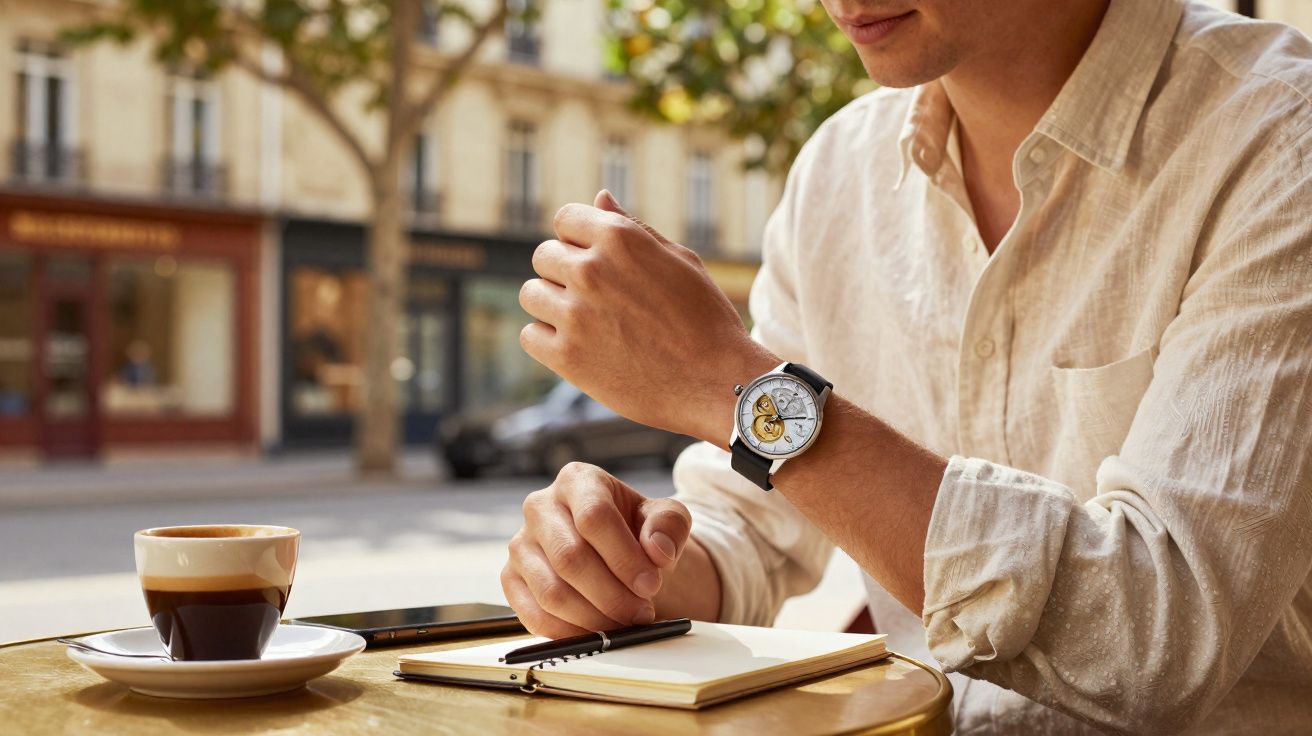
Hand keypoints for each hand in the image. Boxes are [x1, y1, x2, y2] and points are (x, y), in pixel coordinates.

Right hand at [501, 462, 692, 637]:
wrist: (615, 553)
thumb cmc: (639, 532)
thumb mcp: (666, 519)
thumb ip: (669, 527)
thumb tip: (657, 550)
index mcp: (577, 480)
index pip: (594, 517)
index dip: (624, 557)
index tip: (650, 585)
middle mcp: (540, 507)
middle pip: (571, 558)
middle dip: (612, 595)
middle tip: (641, 612)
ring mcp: (520, 544)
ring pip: (552, 592)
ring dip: (594, 619)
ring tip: (625, 624)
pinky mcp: (510, 579)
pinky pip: (534, 615)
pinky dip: (570, 633)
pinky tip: (598, 634)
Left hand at [519, 190, 775, 444]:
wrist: (717, 381)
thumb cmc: (706, 318)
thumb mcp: (679, 260)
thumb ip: (632, 229)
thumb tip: (598, 198)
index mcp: (620, 238)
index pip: (565, 219)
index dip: (578, 238)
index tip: (594, 260)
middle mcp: (591, 270)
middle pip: (544, 256)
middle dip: (563, 272)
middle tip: (596, 299)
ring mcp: (575, 314)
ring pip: (531, 294)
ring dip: (551, 305)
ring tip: (585, 323)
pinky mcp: (567, 357)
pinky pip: (530, 336)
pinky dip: (547, 341)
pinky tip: (578, 347)